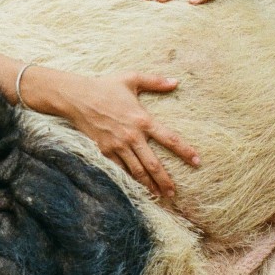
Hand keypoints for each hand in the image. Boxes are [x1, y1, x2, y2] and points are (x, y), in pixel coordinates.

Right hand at [56, 71, 199, 196]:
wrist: (77, 98)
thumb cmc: (105, 86)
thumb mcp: (132, 79)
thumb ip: (155, 81)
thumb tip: (176, 82)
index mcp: (143, 119)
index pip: (170, 139)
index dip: (185, 151)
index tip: (197, 161)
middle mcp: (132, 136)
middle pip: (154, 164)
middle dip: (165, 181)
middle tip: (174, 193)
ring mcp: (118, 146)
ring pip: (137, 171)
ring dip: (149, 185)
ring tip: (159, 195)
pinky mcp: (105, 151)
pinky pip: (120, 170)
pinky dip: (129, 180)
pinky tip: (136, 188)